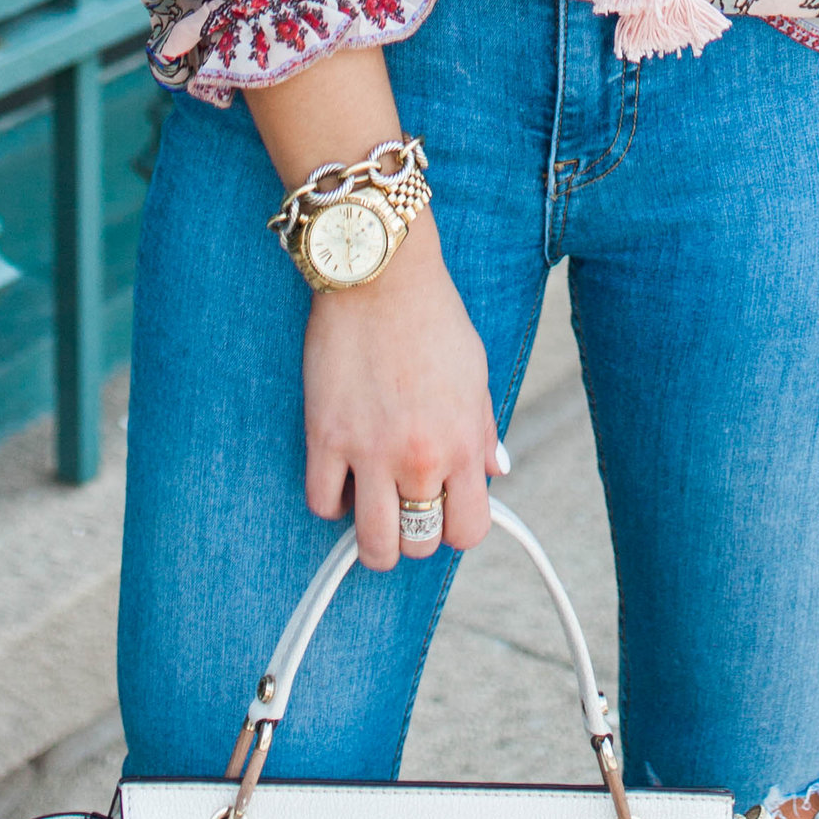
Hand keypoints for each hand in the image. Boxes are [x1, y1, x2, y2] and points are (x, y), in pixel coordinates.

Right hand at [301, 225, 503, 568]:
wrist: (382, 274)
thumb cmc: (432, 315)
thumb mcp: (475, 372)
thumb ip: (483, 428)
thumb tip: (496, 469)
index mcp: (464, 443)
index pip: (469, 530)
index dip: (456, 528)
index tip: (444, 509)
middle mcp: (421, 458)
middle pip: (419, 544)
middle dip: (414, 532)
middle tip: (406, 504)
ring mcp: (370, 451)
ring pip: (372, 543)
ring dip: (374, 537)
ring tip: (372, 510)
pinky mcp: (326, 436)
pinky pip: (322, 502)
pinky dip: (332, 501)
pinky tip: (340, 478)